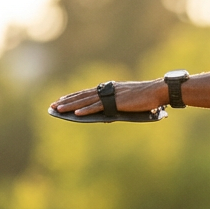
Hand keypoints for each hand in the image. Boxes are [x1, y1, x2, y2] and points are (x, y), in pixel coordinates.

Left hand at [50, 80, 168, 115]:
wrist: (157, 92)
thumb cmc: (146, 99)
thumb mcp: (127, 104)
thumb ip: (114, 109)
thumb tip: (103, 118)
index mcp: (110, 89)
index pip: (87, 93)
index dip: (73, 96)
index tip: (61, 99)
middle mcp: (108, 90)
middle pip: (83, 96)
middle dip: (66, 101)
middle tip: (53, 106)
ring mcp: (111, 95)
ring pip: (86, 100)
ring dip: (71, 105)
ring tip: (58, 109)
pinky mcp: (116, 102)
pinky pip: (98, 106)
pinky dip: (87, 110)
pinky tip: (76, 113)